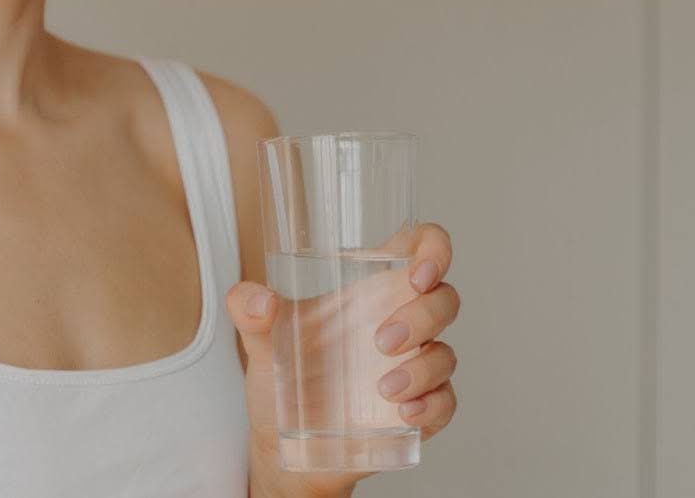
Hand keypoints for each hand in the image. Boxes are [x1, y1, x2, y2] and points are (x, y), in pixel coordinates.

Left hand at [225, 221, 460, 497]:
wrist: (284, 448)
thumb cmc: (283, 378)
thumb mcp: (261, 338)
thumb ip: (248, 310)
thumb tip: (257, 301)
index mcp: (372, 291)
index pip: (420, 248)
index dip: (434, 247)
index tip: (420, 271)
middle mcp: (400, 322)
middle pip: (444, 299)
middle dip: (424, 315)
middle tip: (381, 340)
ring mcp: (414, 367)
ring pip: (445, 352)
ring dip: (423, 366)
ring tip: (383, 388)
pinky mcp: (419, 410)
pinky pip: (446, 402)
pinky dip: (432, 405)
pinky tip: (406, 413)